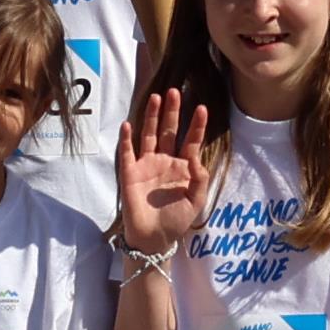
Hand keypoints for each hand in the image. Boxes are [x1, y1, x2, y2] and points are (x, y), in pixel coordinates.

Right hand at [112, 90, 212, 259]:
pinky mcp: (130, 173)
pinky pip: (127, 153)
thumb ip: (199, 180)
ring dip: (151, 117)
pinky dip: (127, 139)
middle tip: (175, 91)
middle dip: (172, 112)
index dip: (196, 126)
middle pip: (168, 131)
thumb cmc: (176, 220)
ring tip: (155, 98)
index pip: (191, 141)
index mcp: (182, 167)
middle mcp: (164, 161)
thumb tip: (197, 159)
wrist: (154, 238)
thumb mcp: (195, 201)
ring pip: (149, 135)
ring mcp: (146, 165)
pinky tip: (128, 125)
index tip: (202, 108)